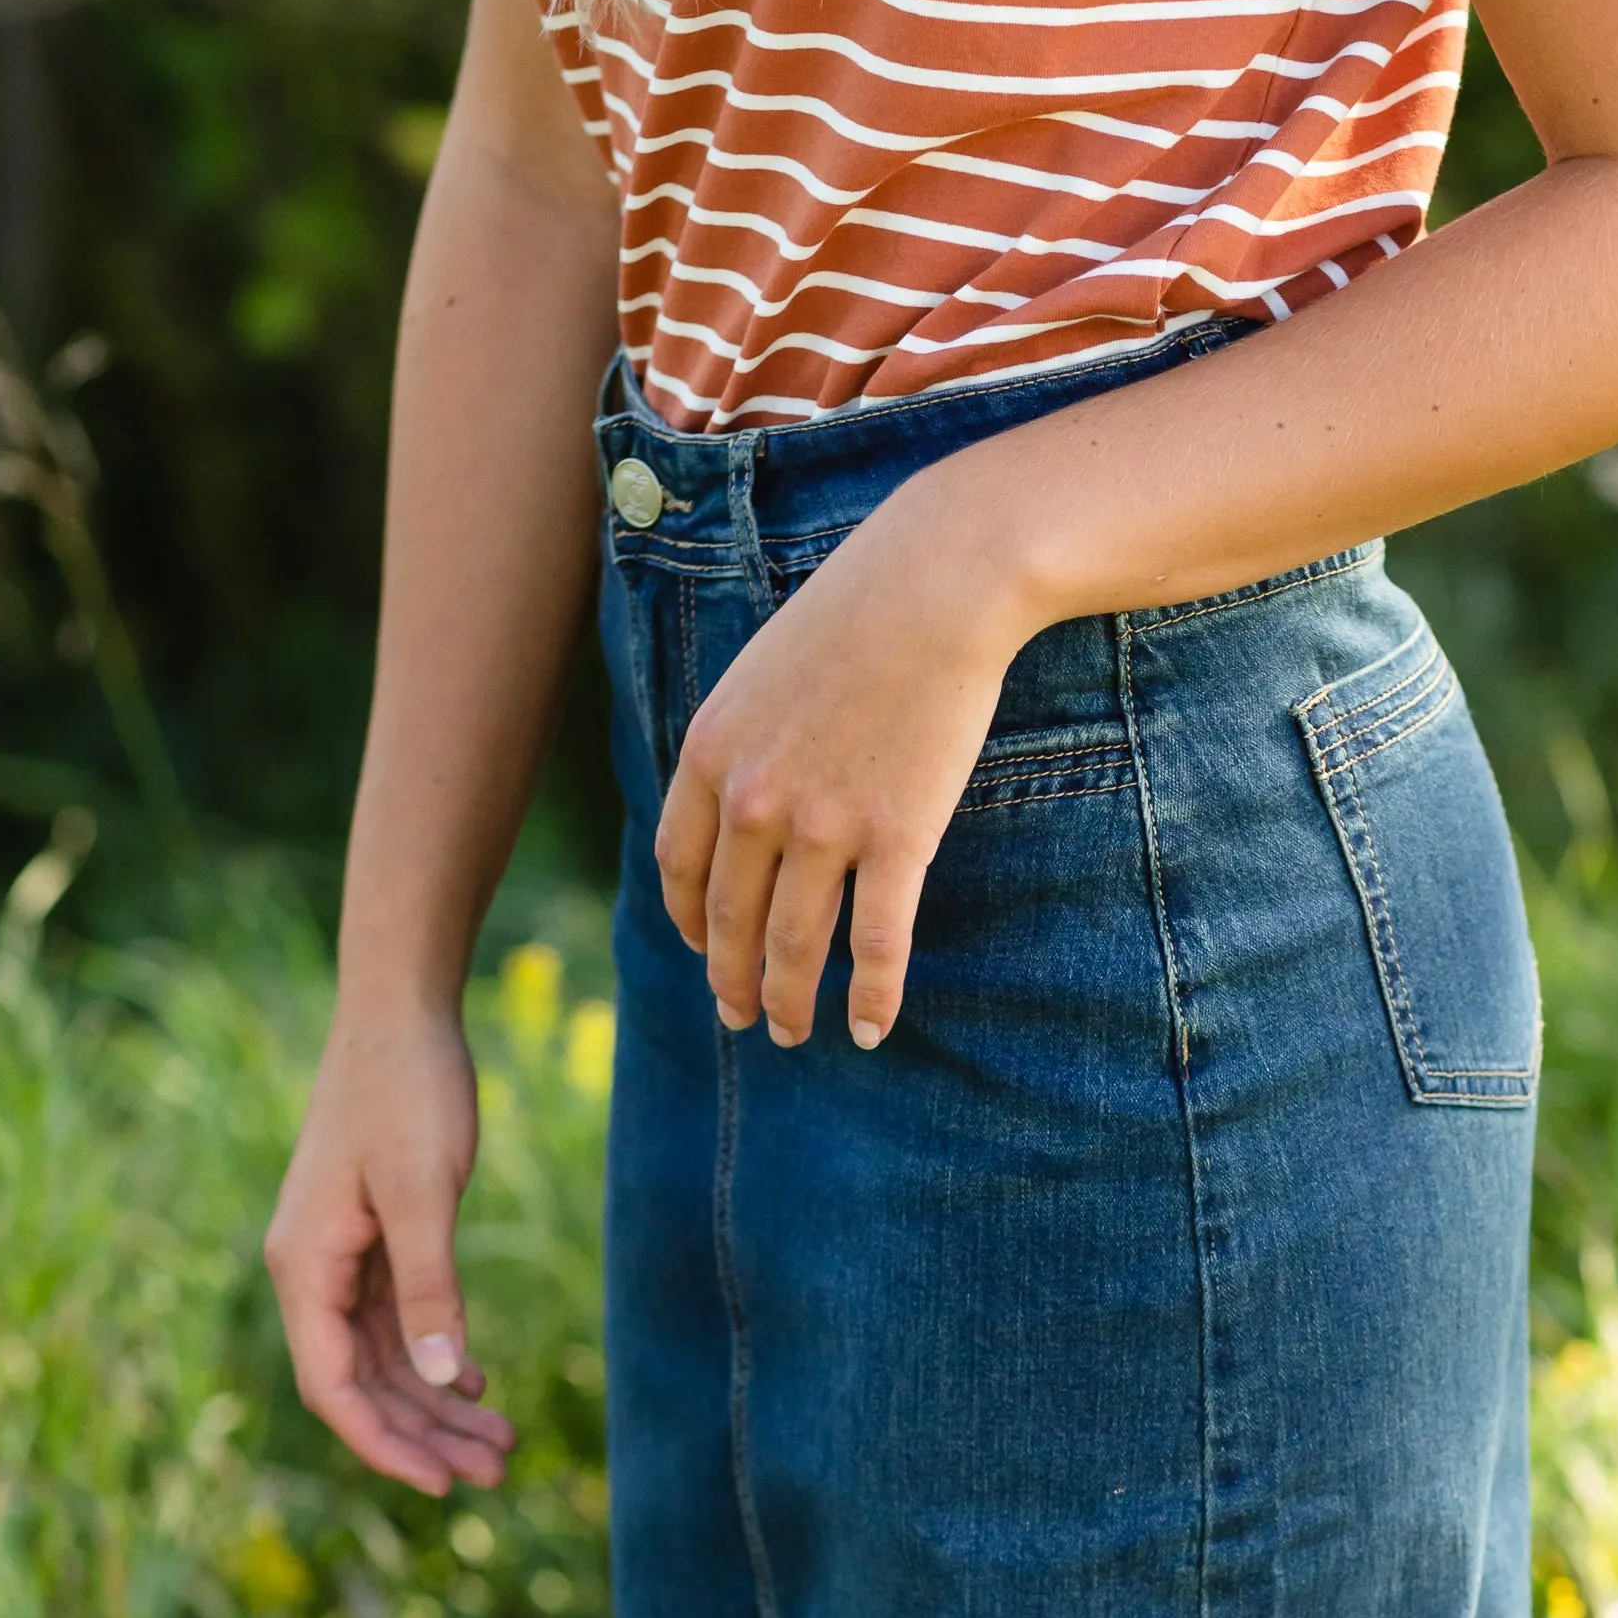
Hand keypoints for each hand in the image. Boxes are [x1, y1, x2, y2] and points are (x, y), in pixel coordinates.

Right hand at [264, 1008, 516, 1496]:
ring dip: (438, 1405)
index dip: (385, 1444)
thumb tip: (439, 1379)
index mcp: (306, 1267)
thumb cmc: (409, 1093)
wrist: (401, 1015)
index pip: (335, 1386)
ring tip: (504, 1445)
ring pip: (386, 1358)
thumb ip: (431, 1288)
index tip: (440, 1486)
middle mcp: (312, 1272)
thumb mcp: (425, 1193)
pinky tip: (477, 1382)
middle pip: (363, 1384)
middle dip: (425, 1435)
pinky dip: (436, 1358)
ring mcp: (341, 1258)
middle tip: (497, 1475)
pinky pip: (397, 1322)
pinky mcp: (372, 1241)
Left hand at [654, 475, 1031, 1044]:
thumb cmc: (857, 615)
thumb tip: (744, 806)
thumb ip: (742, 744)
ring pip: (795, 944)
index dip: (691, 925)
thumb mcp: (762, 673)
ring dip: (790, 1003)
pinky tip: (871, 1028)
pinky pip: (877, 942)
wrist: (936, 584)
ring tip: (794, 1034)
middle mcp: (754, 800)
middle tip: (743, 1020)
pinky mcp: (897, 837)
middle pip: (731, 921)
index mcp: (711, 755)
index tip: (707, 954)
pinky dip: (872, 996)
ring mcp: (824, 823)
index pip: (681, 868)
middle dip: (733, 982)